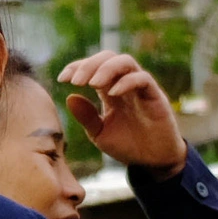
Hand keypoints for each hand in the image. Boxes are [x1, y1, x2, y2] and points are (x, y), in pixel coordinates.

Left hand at [59, 51, 189, 175]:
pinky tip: (113, 94)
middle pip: (108, 57)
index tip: (62, 79)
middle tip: (76, 81)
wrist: (153, 161)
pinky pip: (142, 79)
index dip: (77, 67)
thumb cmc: (128, 145)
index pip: (93, 68)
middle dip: (89, 65)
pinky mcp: (155, 96)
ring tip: (92, 83)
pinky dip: (126, 82)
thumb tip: (69, 97)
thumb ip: (86, 116)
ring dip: (106, 69)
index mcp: (109, 90)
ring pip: (125, 61)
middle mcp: (124, 84)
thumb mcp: (100, 133)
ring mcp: (140, 88)